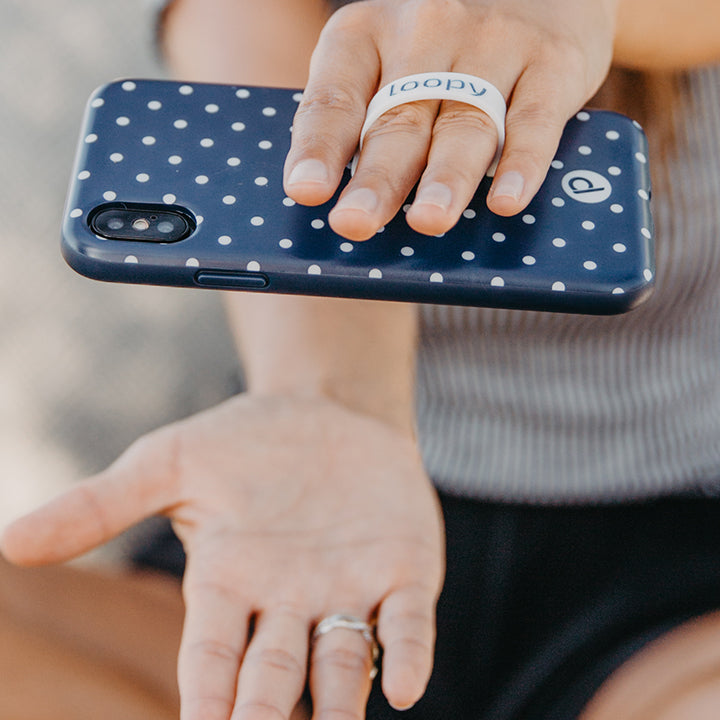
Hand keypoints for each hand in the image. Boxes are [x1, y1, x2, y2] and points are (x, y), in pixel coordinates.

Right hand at [0, 394, 444, 719]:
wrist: (326, 406)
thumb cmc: (242, 442)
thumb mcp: (167, 463)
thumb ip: (99, 507)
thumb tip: (10, 545)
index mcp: (226, 586)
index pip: (210, 658)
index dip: (205, 700)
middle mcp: (286, 605)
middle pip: (273, 679)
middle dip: (265, 716)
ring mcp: (347, 590)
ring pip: (341, 664)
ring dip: (339, 703)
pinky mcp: (403, 569)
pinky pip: (406, 622)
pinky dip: (407, 651)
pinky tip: (406, 684)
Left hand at [284, 0, 624, 239]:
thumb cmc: (447, 37)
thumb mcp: (389, 51)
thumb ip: (364, 116)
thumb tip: (338, 203)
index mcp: (366, 30)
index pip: (334, 97)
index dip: (318, 146)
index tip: (304, 190)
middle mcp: (427, 27)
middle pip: (398, 118)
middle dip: (376, 178)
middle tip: (355, 223)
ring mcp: (494, 40)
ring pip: (465, 122)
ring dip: (445, 177)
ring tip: (429, 221)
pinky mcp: (553, 60)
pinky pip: (534, 119)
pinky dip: (521, 163)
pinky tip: (507, 200)